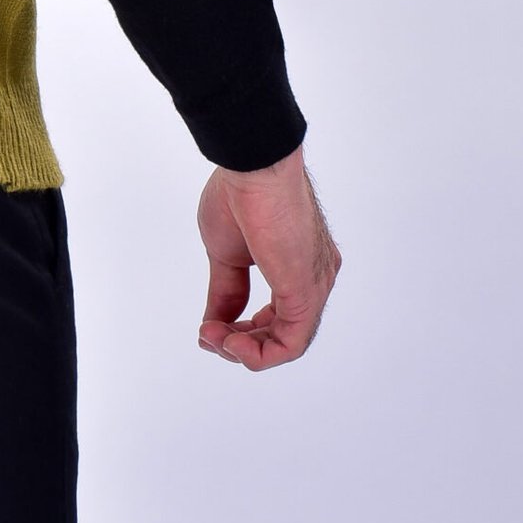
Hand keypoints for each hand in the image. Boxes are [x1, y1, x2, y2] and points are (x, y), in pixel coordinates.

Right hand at [197, 142, 340, 371]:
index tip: (208, 326)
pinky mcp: (306, 292)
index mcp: (298, 265)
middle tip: (207, 333)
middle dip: (239, 342)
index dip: (241, 329)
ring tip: (213, 335)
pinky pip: (289, 344)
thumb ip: (227, 291)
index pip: (277, 316)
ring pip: (287, 344)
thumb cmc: (241, 196)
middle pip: (281, 334)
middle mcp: (315, 278)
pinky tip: (229, 341)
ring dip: (244, 350)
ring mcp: (314, 286)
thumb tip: (215, 324)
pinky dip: (257, 354)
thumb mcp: (227, 253)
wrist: (252, 168)